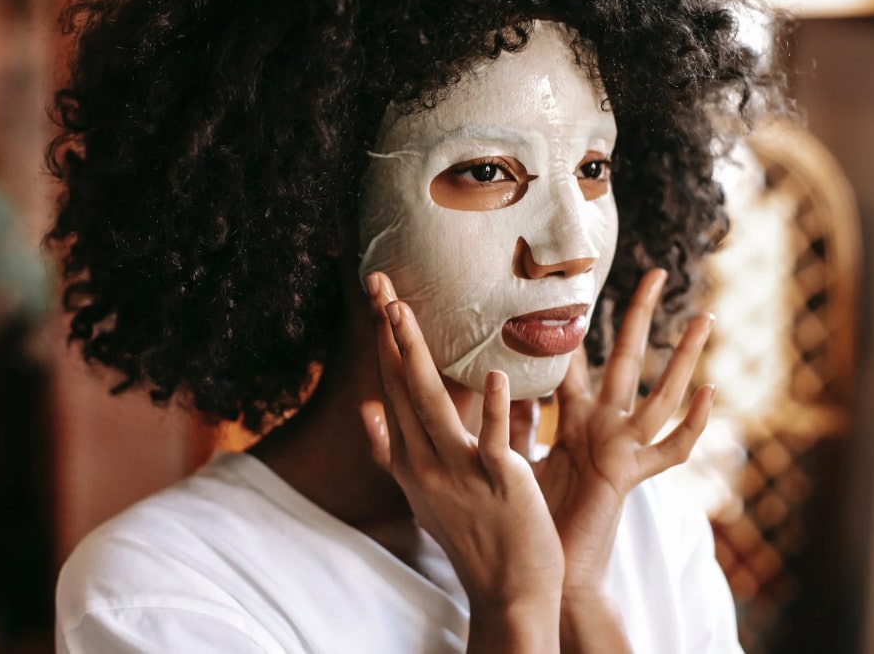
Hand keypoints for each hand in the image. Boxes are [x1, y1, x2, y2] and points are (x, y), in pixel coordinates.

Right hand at [361, 272, 563, 614]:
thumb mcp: (419, 493)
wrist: (507, 590)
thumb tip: (365, 410)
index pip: (388, 389)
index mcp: (408, 460)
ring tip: (402, 312)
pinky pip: (495, 440)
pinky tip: (494, 375)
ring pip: (430, 404)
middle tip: (379, 283)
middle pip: (400, 386)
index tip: (375, 299)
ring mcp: (458, 472)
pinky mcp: (500, 482)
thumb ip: (392, 449)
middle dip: (388, 334)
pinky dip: (495, 408)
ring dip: (415, 355)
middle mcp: (423, 463)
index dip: (380, 343)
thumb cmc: (470, 536)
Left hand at [532, 268, 714, 598]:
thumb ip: (513, 417)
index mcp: (574, 419)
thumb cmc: (530, 513)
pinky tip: (710, 393)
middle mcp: (602, 426)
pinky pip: (671, 450)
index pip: (575, 358)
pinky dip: (694, 425)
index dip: (576, 324)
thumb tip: (488, 378)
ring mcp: (622, 449)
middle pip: (625, 359)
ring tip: (705, 319)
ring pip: (660, 394)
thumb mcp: (514, 451)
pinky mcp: (630, 475)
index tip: (576, 284)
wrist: (546, 566)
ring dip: (683, 358)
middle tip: (657, 272)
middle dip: (639, 317)